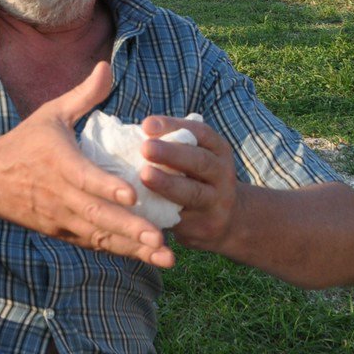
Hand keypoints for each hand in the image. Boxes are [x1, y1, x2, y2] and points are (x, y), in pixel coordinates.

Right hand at [0, 63, 173, 266]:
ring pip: (99, 235)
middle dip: (130, 228)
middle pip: (96, 214)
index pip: (84, 177)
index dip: (106, 188)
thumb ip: (83, 95)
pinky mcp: (62, 232)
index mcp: (57, 161)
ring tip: (164, 257)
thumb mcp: (51, 113)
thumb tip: (108, 66)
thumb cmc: (25, 141)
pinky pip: (93, 243)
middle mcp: (59, 194)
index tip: (132, 195)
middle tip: (159, 239)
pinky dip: (119, 250)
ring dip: (132, 248)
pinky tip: (147, 257)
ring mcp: (60, 217)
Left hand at [139, 115, 237, 251]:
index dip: (174, 127)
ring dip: (167, 184)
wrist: (227, 221)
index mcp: (218, 150)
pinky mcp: (205, 228)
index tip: (147, 125)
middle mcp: (223, 174)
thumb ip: (169, 144)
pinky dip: (161, 213)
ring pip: (193, 193)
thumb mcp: (193, 157)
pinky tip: (142, 205)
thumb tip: (126, 133)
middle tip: (145, 148)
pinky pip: (182, 220)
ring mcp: (217, 203)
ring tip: (144, 175)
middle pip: (200, 161)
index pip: (201, 133)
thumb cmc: (194, 178)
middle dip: (171, 154)